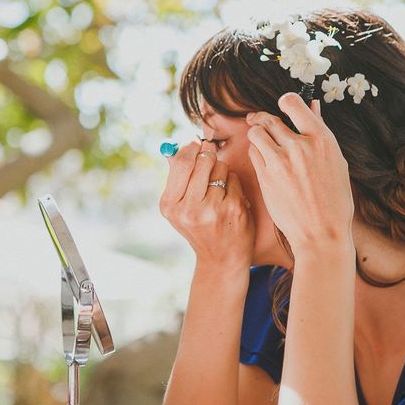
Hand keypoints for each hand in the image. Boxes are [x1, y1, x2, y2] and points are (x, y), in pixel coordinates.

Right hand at [159, 139, 255, 277]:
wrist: (221, 260)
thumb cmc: (200, 227)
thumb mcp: (179, 208)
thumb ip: (177, 179)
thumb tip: (176, 147)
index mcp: (170, 205)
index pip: (181, 162)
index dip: (191, 149)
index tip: (196, 145)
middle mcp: (189, 208)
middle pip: (202, 160)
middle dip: (208, 156)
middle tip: (210, 159)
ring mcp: (213, 209)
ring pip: (221, 167)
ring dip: (222, 171)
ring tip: (219, 188)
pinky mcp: (234, 209)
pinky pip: (234, 179)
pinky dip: (233, 184)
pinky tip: (230, 199)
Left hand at [245, 92, 354, 252]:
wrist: (321, 233)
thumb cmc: (334, 200)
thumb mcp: (336, 163)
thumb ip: (320, 133)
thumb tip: (313, 106)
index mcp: (322, 139)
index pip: (294, 104)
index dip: (285, 102)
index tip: (282, 105)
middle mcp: (300, 146)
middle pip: (270, 119)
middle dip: (262, 118)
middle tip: (257, 120)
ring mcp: (280, 162)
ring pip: (256, 134)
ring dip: (257, 134)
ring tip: (260, 140)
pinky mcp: (265, 177)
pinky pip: (253, 154)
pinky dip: (256, 153)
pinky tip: (263, 160)